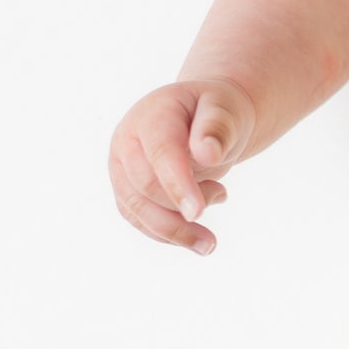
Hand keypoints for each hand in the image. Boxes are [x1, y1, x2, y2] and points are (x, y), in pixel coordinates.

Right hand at [107, 77, 254, 254]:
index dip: (177, 184)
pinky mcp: (126, 190)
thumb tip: (207, 153)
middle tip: (223, 195)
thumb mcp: (226, 109)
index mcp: (152, 114)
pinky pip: (140, 220)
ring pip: (138, 209)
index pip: (160, 152)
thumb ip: (218, 127)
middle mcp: (127, 140)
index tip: (198, 212)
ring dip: (175, 231)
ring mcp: (122, 167)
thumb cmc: (217, 112)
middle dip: (182, 207)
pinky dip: (168, 235)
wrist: (207, 118)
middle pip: (146, 185)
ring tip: (211, 240)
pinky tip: (195, 237)